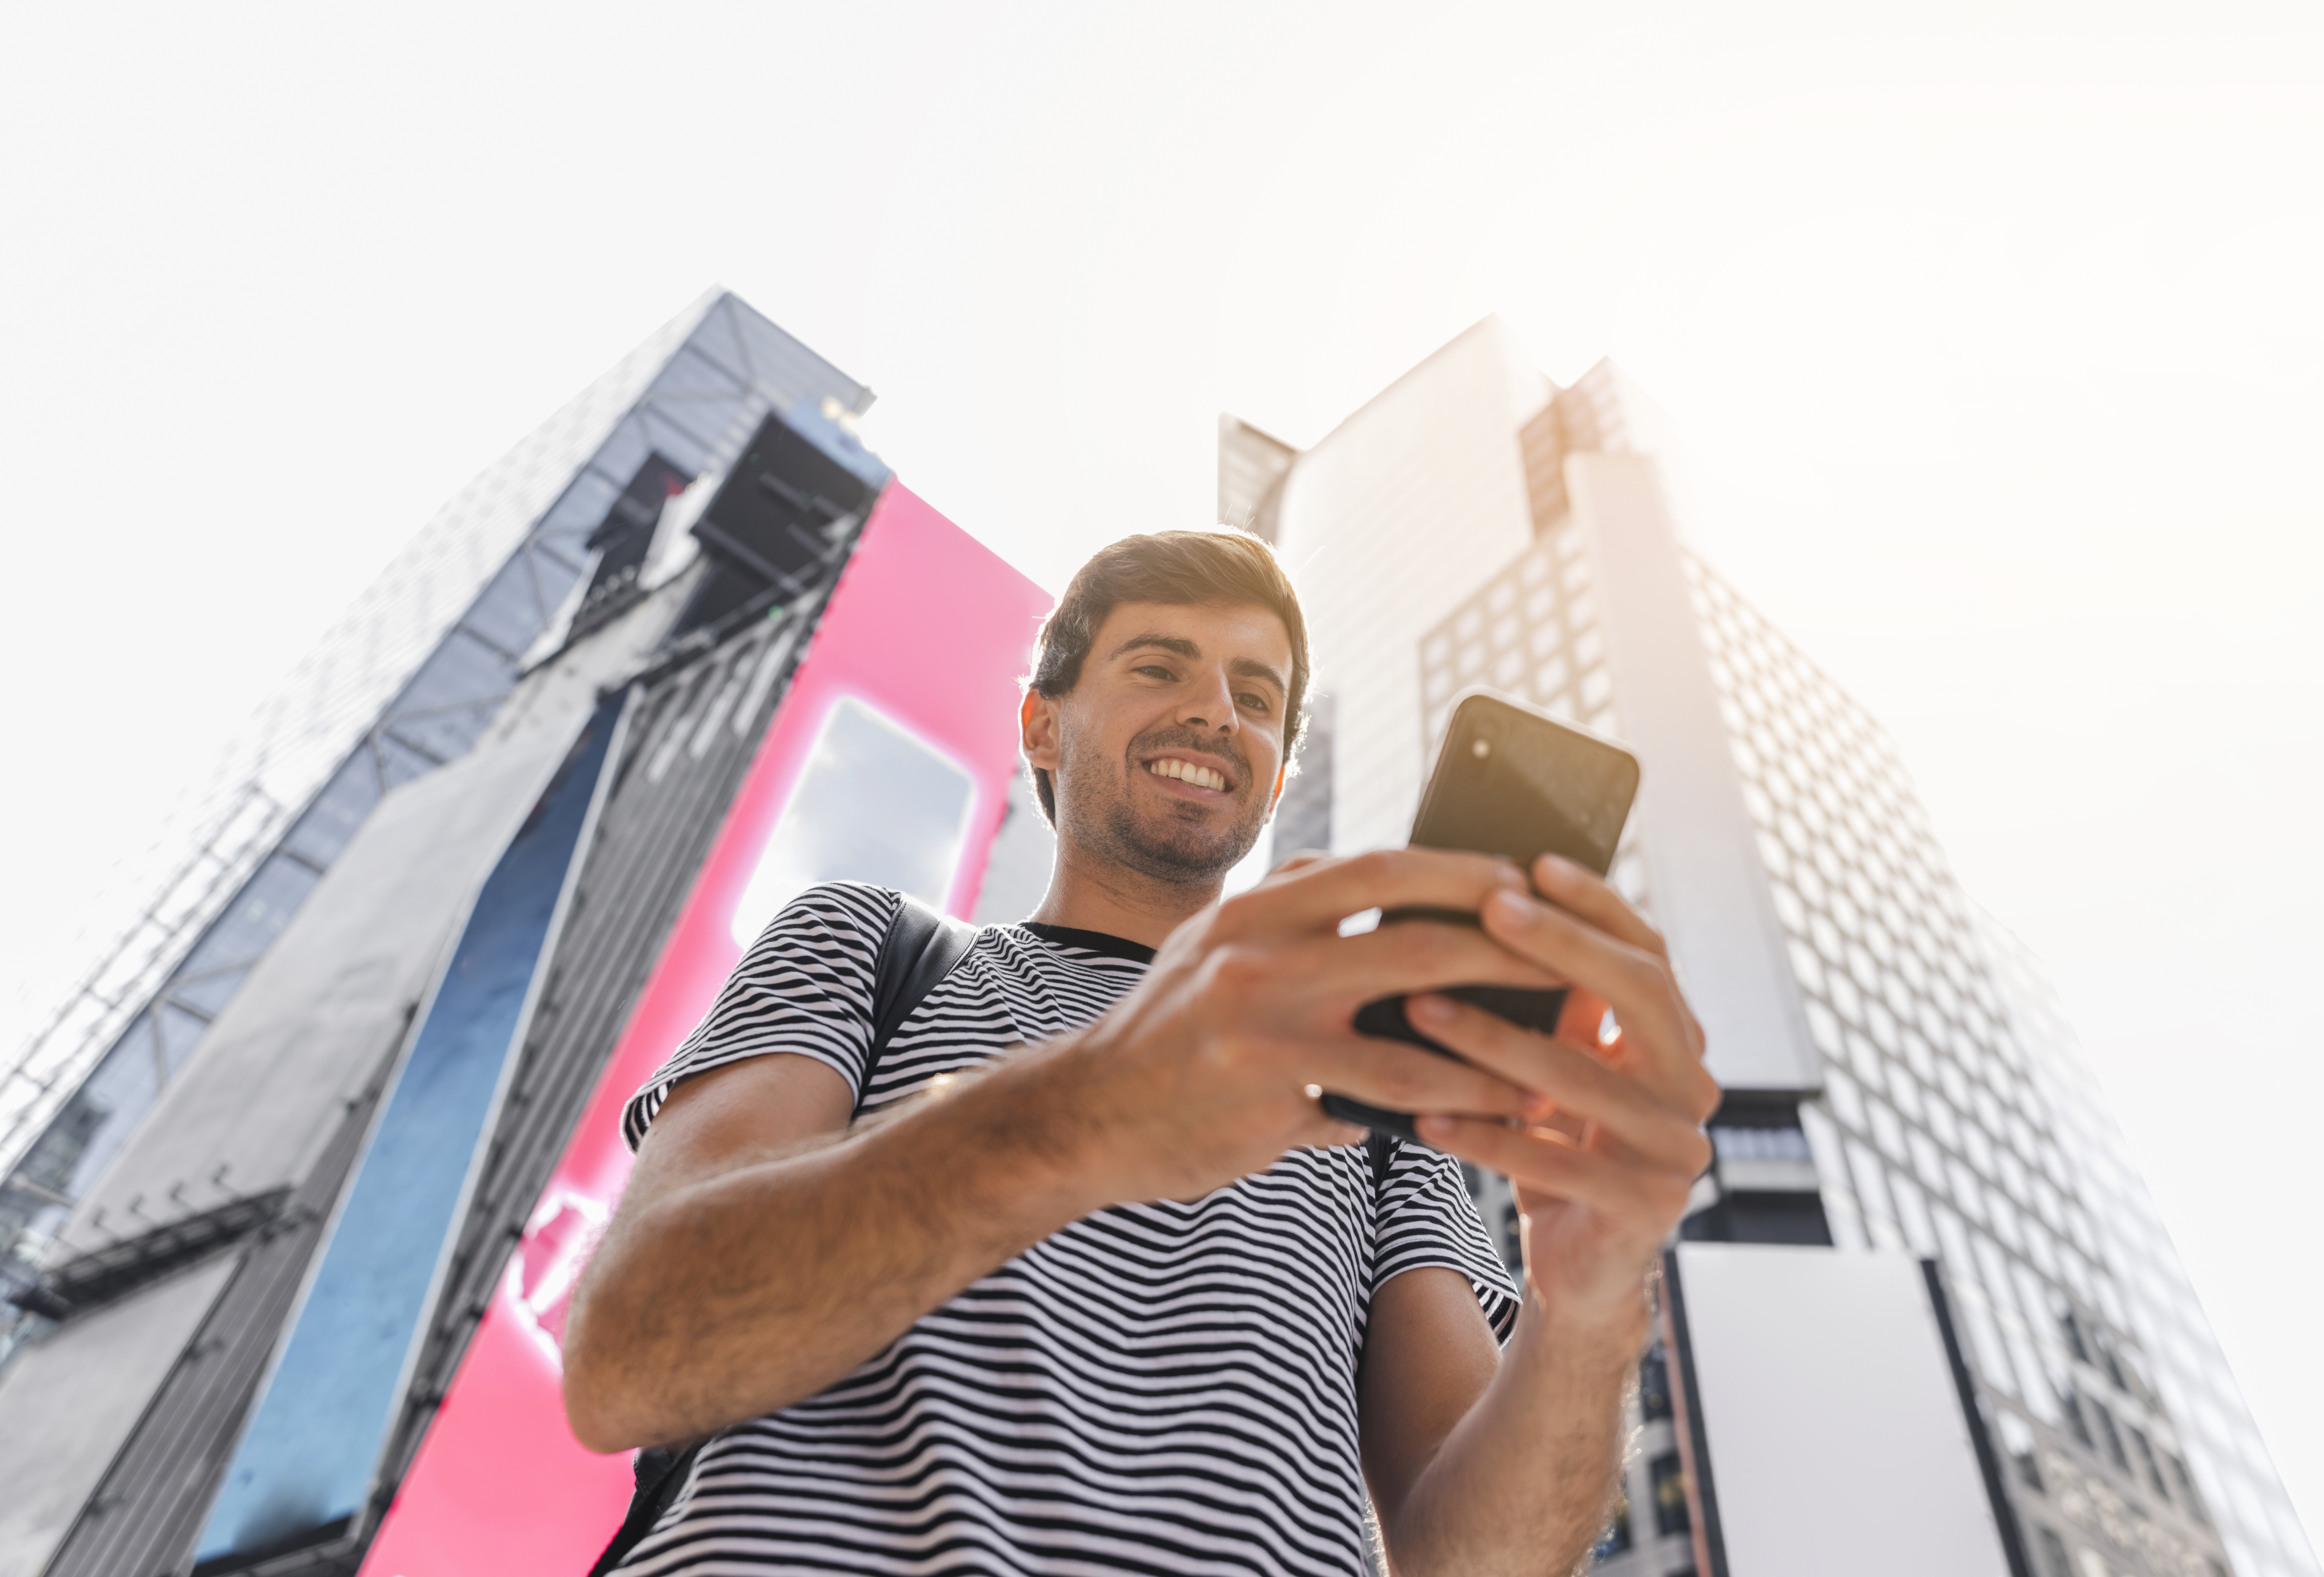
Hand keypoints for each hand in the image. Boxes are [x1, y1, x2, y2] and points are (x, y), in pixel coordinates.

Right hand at [1053, 849, 1567, 1205]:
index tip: (1524, 879)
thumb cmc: (1168, 1030)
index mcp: (1256, 910)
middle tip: (1568, 955)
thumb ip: (1291, 914)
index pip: (1380, 869)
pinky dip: (1451, 1105)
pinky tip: (1496, 1113)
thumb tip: (1376, 886)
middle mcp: (1259, 956)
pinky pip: (1386, 1102)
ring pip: (1414, 1030)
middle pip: (1413, 938)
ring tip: (1556, 1052)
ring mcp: (1263, 1028)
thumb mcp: (1216, 946)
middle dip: (1504, 946)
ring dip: (1496, 1043)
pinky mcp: (1270, 1098)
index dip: (1461, 872)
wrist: (1085, 1113)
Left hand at [1408, 855, 1718, 1327]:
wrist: (1582, 1267)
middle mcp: (1693, 1086)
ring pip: (1584, 1080)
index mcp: (1675, 1041)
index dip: (1596, 906)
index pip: (1647, 953)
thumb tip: (1489, 913)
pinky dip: (1486, 1136)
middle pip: (1640, 994)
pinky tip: (1426, 1115)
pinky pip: (1554, 1163)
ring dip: (1494, 1041)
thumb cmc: (1559, 1146)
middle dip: (1564, 945)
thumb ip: (1550, 1007)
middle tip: (1493, 909)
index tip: (1534, 865)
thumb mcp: (1559, 1067)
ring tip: (1421, 1008)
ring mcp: (1678, 1150)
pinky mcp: (1645, 1208)